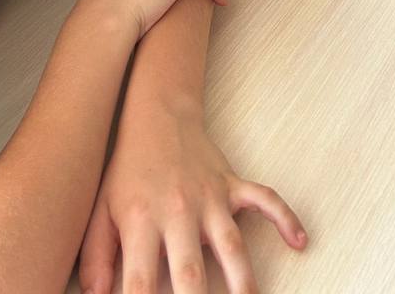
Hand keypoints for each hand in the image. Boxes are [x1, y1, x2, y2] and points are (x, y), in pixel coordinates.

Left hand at [80, 115, 306, 293]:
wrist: (158, 118)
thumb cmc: (127, 171)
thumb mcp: (100, 212)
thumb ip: (95, 258)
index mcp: (141, 222)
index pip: (140, 280)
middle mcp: (178, 212)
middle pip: (190, 269)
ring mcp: (211, 197)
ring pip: (231, 245)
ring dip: (242, 279)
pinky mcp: (233, 184)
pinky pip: (266, 200)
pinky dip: (285, 218)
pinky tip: (299, 241)